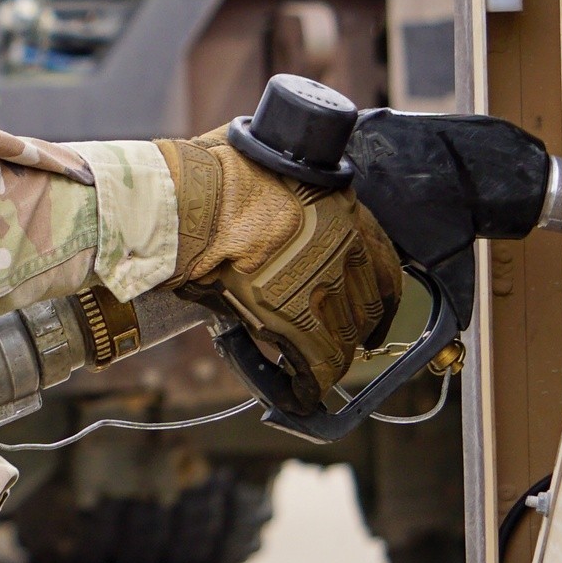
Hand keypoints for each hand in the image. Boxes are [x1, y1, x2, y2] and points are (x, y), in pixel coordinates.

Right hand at [156, 129, 401, 409]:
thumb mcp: (268, 170)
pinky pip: (319, 364)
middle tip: (342, 340)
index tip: (373, 306)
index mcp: (341, 204)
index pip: (380, 259)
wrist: (181, 205)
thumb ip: (290, 189)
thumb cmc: (207, 177)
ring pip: (345, 335)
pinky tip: (302, 392)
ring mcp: (324, 282)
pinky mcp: (297, 319)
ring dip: (332, 354)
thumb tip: (282, 196)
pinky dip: (310, 383)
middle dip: (354, 324)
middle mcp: (344, 243)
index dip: (377, 290)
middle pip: (366, 301)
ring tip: (314, 368)